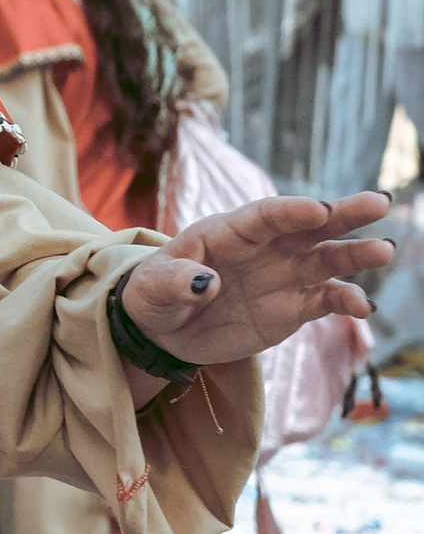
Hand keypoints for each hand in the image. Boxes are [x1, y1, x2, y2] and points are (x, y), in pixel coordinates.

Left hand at [120, 192, 389, 371]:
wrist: (164, 330)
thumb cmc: (154, 294)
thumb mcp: (152, 287)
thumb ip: (174, 281)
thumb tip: (204, 282)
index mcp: (227, 231)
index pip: (263, 216)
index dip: (289, 211)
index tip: (316, 209)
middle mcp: (264, 248)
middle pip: (309, 226)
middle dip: (344, 213)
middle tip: (380, 203)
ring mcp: (283, 275)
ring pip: (327, 260)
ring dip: (356, 255)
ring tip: (383, 250)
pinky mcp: (293, 306)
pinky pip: (325, 301)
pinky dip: (346, 301)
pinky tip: (363, 307)